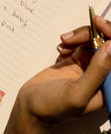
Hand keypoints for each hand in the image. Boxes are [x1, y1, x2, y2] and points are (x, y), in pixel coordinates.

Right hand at [17, 15, 110, 129]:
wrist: (30, 107)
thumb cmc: (52, 108)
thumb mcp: (76, 94)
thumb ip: (96, 72)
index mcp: (108, 86)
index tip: (97, 24)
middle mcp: (102, 74)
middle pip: (107, 43)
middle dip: (90, 34)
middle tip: (70, 37)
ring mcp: (89, 66)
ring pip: (93, 40)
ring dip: (78, 37)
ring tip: (62, 45)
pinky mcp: (76, 60)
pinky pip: (80, 43)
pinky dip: (70, 42)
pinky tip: (60, 50)